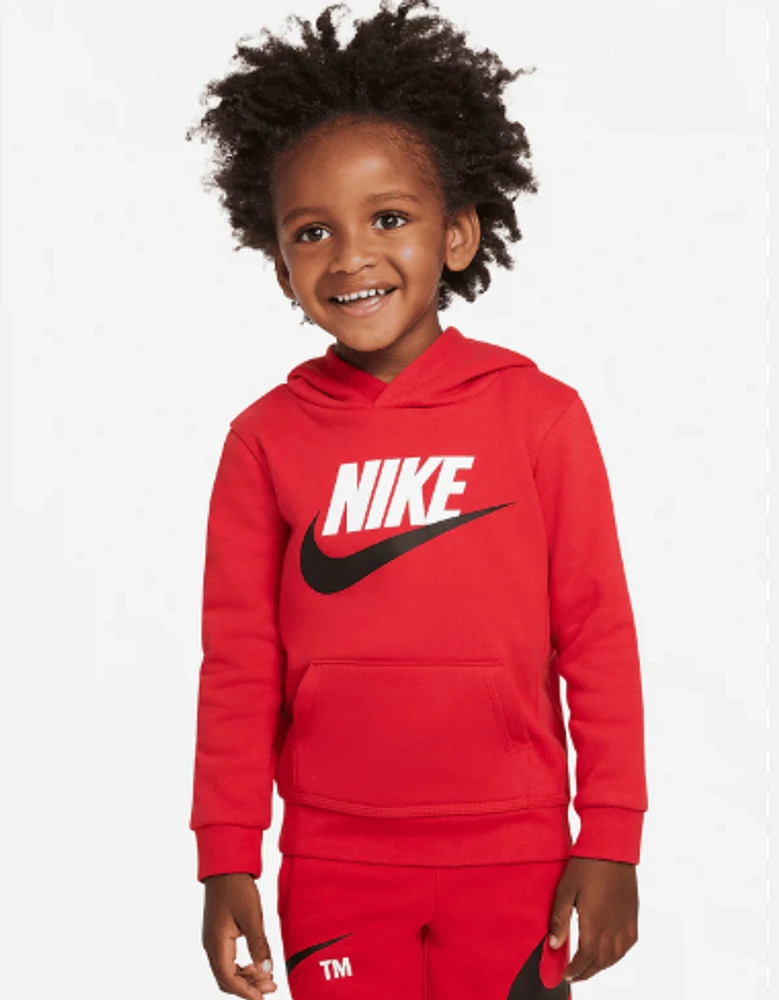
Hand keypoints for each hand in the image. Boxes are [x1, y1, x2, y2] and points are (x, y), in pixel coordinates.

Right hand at [201, 873, 278, 997]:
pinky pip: (228, 960)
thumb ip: (259, 944)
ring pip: (227, 970)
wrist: (225, 867)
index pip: (228, 979)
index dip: (245, 992)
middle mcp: (211, 945)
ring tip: (268, 977)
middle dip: (248, 987)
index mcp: (217, 943)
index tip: (262, 998)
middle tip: (271, 986)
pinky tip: (257, 965)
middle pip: (226, 979)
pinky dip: (242, 967)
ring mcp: (213, 940)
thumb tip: (266, 969)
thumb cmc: (237, 887)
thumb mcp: (252, 915)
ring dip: (247, 977)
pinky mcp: (219, 935)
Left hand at [547, 856, 638, 982]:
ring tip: (588, 967)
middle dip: (586, 971)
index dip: (575, 970)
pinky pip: (629, 943)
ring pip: (616, 956)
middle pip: (601, 961)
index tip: (565, 974)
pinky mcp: (632, 914)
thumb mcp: (565, 889)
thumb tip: (554, 945)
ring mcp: (625, 921)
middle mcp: (613, 926)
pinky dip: (618, 954)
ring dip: (601, 965)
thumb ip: (559, 919)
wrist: (611, 846)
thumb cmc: (586, 864)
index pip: (586, 958)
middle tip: (574, 974)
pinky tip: (610, 952)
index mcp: (595, 921)